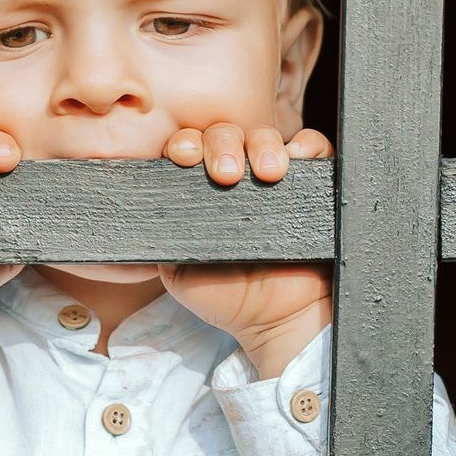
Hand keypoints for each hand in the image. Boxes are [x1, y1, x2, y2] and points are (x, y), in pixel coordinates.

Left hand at [160, 125, 333, 376]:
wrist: (277, 320)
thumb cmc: (227, 296)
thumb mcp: (179, 270)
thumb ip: (162, 237)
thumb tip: (142, 211)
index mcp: (201, 190)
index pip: (189, 150)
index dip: (184, 145)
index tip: (183, 156)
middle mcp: (236, 176)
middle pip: (225, 135)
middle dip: (222, 144)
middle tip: (226, 174)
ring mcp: (274, 177)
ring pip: (265, 137)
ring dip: (262, 145)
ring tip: (267, 173)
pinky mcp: (312, 183)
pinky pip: (313, 148)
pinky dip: (307, 145)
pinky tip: (298, 157)